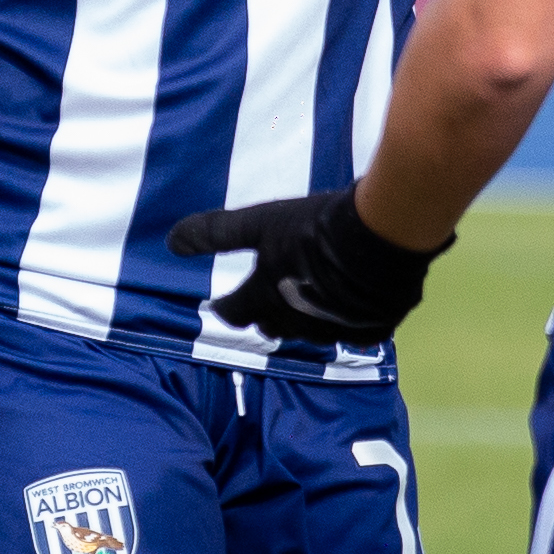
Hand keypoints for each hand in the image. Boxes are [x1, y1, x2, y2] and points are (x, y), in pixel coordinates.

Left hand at [168, 187, 452, 344]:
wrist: (382, 238)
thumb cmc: (316, 229)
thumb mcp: (261, 222)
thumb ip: (216, 232)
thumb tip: (171, 242)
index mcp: (265, 298)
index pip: (233, 312)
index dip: (225, 308)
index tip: (221, 305)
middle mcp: (296, 322)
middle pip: (271, 326)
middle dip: (264, 316)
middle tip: (263, 303)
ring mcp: (334, 328)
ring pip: (310, 331)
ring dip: (304, 318)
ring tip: (306, 300)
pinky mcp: (370, 327)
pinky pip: (351, 330)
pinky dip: (345, 318)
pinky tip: (351, 303)